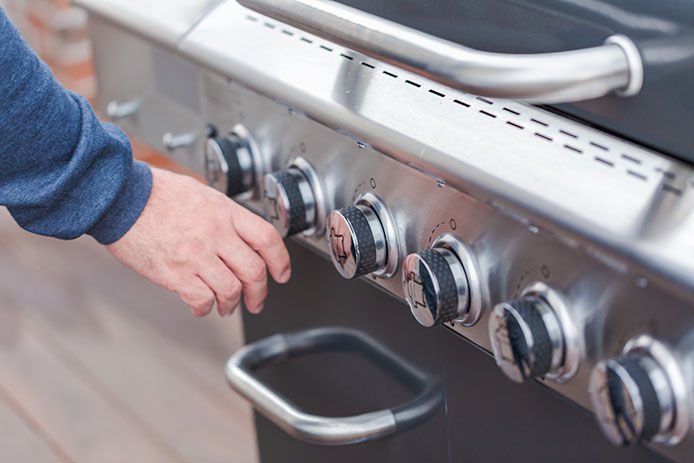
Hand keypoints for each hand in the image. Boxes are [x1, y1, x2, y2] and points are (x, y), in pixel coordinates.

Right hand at [105, 166, 290, 316]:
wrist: (118, 198)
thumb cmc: (155, 193)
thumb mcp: (200, 193)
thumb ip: (224, 216)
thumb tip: (241, 236)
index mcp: (225, 212)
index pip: (267, 239)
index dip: (281, 261)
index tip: (282, 274)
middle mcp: (215, 234)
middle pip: (254, 271)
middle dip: (260, 292)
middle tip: (257, 300)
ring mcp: (196, 255)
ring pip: (231, 290)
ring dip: (232, 304)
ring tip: (227, 306)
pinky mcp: (175, 274)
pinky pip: (202, 300)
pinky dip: (205, 307)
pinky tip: (201, 305)